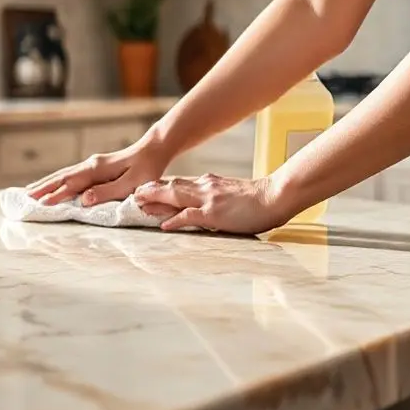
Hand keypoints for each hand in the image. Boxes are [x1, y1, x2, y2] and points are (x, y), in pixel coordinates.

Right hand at [26, 138, 171, 205]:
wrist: (153, 149)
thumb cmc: (146, 168)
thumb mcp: (131, 184)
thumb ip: (107, 192)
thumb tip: (83, 199)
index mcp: (97, 169)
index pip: (71, 184)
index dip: (55, 195)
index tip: (40, 204)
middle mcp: (90, 165)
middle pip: (61, 177)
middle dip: (42, 187)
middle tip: (24, 198)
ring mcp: (91, 165)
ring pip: (63, 174)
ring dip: (46, 183)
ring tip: (30, 191)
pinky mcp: (94, 167)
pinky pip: (70, 174)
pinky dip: (56, 180)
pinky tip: (52, 184)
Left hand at [133, 173, 291, 233]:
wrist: (276, 195)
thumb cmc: (259, 199)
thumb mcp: (232, 194)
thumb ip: (215, 197)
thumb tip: (203, 206)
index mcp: (209, 184)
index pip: (179, 184)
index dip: (160, 187)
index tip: (145, 190)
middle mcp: (205, 187)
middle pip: (172, 187)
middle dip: (151, 191)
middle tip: (133, 194)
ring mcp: (208, 199)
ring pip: (175, 197)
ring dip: (155, 201)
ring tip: (138, 204)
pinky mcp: (215, 213)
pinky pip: (190, 216)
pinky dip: (175, 219)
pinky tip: (163, 225)